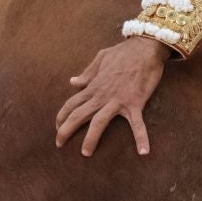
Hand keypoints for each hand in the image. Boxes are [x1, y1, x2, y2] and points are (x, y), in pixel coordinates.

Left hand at [54, 36, 169, 156]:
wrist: (145, 47)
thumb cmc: (124, 52)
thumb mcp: (101, 58)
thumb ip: (87, 73)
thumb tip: (72, 82)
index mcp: (93, 86)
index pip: (71, 103)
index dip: (61, 116)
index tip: (56, 127)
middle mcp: (102, 95)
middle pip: (79, 115)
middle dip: (66, 130)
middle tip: (58, 144)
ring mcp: (118, 100)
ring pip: (99, 122)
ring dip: (91, 139)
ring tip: (85, 153)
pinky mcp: (135, 103)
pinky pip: (137, 123)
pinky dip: (141, 137)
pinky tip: (143, 151)